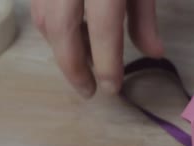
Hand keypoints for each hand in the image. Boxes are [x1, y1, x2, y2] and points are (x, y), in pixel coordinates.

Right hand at [30, 0, 162, 97]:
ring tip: (87, 62)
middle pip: (61, 28)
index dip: (107, 62)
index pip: (104, 28)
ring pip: (44, 19)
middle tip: (88, 90)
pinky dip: (54, 29)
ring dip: (63, 48)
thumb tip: (154, 54)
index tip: (111, 88)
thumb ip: (144, 18)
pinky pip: (39, 7)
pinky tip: (75, 37)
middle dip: (73, 66)